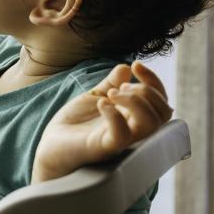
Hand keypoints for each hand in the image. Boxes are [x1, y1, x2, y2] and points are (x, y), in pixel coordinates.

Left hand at [31, 61, 172, 182]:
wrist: (50, 146)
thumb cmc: (74, 126)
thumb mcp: (94, 98)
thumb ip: (110, 84)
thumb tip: (125, 67)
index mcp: (133, 118)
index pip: (160, 101)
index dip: (153, 80)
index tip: (135, 65)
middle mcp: (132, 131)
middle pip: (163, 113)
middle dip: (146, 91)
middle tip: (119, 88)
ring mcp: (120, 141)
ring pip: (149, 124)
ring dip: (135, 101)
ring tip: (111, 95)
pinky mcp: (103, 148)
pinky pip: (121, 135)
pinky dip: (114, 114)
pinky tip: (101, 103)